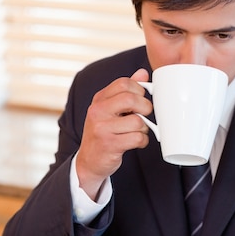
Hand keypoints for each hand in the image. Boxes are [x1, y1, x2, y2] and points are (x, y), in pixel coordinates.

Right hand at [76, 68, 151, 199]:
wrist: (89, 161)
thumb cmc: (103, 134)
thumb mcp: (109, 110)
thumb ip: (125, 92)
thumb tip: (143, 74)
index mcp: (99, 100)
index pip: (124, 83)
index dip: (139, 90)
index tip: (141, 100)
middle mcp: (98, 112)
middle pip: (131, 99)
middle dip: (145, 107)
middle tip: (145, 115)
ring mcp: (102, 128)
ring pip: (137, 121)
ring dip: (144, 128)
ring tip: (138, 132)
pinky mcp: (110, 145)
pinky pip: (137, 138)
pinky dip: (142, 141)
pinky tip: (136, 142)